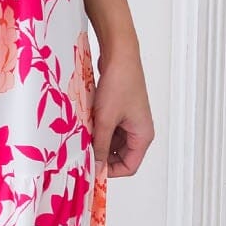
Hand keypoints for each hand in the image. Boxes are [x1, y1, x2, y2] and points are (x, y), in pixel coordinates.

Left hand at [91, 42, 153, 177]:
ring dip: (96, 141)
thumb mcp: (106, 120)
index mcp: (143, 135)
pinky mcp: (118, 111)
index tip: (91, 169)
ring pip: (111, 142)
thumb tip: (96, 168)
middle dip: (101, 154)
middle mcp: (138, 130)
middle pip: (119, 155)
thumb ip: (100, 147)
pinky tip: (84, 123)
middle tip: (82, 152)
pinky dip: (96, 129)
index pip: (129, 167)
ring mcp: (128, 120)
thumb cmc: (120, 83)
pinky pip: (107, 128)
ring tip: (82, 134)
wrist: (119, 53)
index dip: (110, 171)